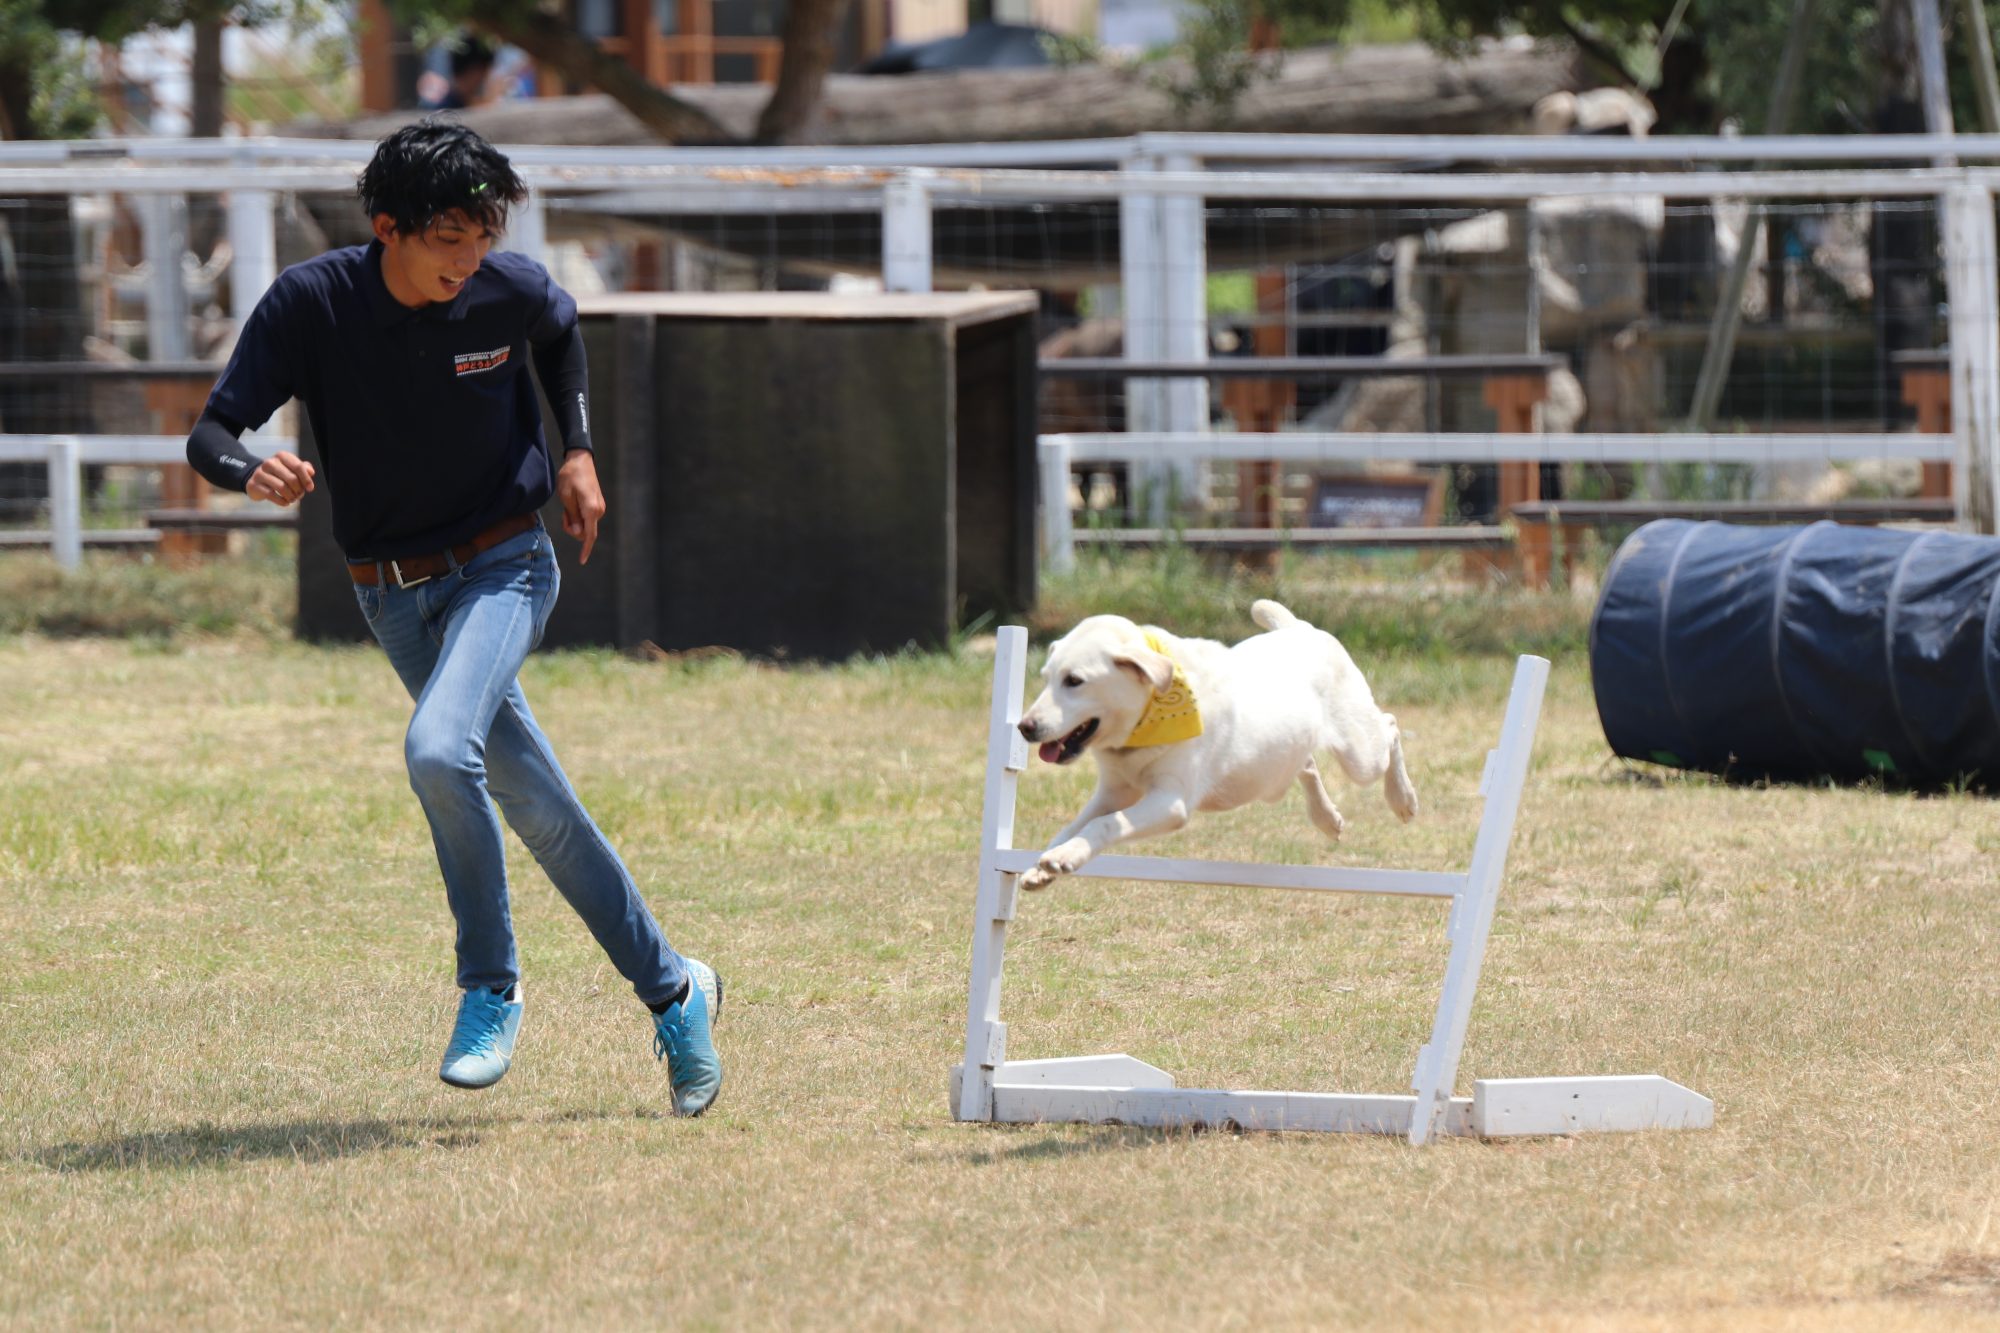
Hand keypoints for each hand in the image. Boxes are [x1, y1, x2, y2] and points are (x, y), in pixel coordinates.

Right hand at [249, 452, 314, 505]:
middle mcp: (269, 462)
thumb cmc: (280, 474)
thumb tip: (311, 472)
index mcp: (281, 456)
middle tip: (300, 495)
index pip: (298, 467)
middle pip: (291, 478)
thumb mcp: (292, 468)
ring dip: (291, 496)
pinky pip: (271, 495)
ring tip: (293, 499)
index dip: (306, 479)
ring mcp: (260, 473)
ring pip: (282, 487)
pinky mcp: (254, 485)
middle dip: (299, 490)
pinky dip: (282, 501)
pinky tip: (286, 502)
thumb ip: (304, 468)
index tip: (310, 488)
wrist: (257, 480)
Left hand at [556, 448, 604, 564]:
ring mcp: (599, 508)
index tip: (581, 561)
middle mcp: (599, 511)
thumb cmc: (570, 476)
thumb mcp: (566, 497)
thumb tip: (578, 534)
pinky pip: (587, 518)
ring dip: (574, 521)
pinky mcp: (597, 505)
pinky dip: (578, 516)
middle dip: (572, 528)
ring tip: (567, 506)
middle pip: (584, 532)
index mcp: (591, 510)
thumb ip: (573, 518)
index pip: (589, 535)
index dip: (585, 549)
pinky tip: (572, 504)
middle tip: (563, 514)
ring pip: (585, 525)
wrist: (580, 459)